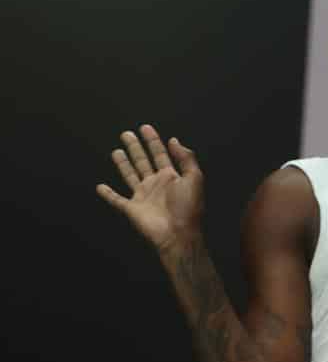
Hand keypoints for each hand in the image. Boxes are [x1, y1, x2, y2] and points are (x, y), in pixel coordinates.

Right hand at [96, 124, 206, 253]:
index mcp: (171, 176)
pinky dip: (108, 194)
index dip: (153, 140)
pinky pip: (116, 200)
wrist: (177, 233)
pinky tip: (100, 186)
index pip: (160, 153)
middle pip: (143, 161)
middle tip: (126, 134)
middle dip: (136, 147)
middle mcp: (155, 183)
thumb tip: (174, 140)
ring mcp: (142, 196)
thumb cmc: (188, 206)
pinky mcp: (131, 208)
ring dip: (123, 163)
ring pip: (130, 175)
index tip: (145, 127)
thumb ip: (185, 158)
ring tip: (116, 150)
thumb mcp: (194, 178)